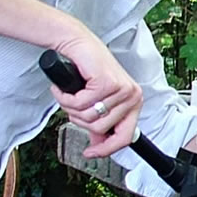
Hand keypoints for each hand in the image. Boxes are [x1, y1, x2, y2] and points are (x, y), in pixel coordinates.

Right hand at [45, 32, 142, 158]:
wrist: (77, 43)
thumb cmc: (88, 68)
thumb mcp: (99, 100)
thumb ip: (102, 122)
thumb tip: (98, 144)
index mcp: (133, 102)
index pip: (125, 137)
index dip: (105, 150)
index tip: (90, 153)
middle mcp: (131, 96)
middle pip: (101, 129)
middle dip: (79, 121)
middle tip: (71, 106)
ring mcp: (121, 89)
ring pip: (89, 118)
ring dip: (71, 109)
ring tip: (67, 95)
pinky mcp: (106, 83)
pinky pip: (80, 104)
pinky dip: (66, 98)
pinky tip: (63, 89)